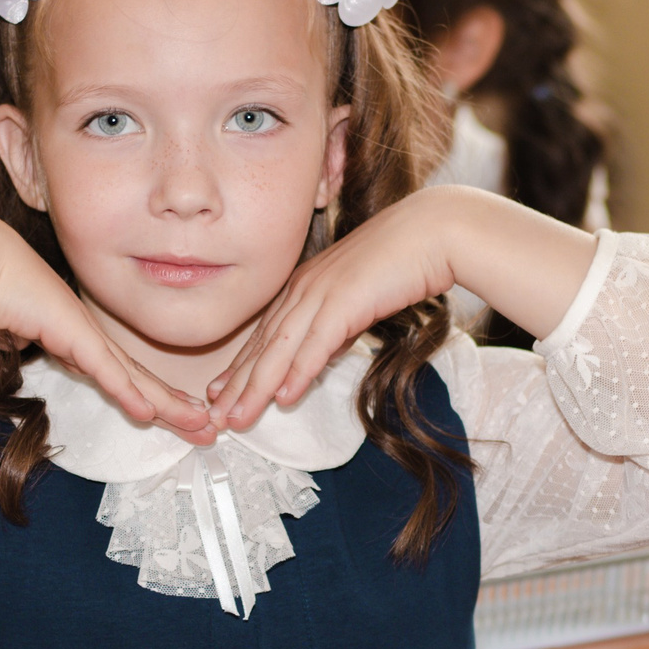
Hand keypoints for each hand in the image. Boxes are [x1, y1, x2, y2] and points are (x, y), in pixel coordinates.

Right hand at [0, 207, 211, 441]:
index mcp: (74, 332)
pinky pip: (107, 370)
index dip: (149, 395)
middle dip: (175, 406)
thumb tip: (15, 345)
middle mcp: (87, 332)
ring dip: (168, 406)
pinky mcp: (73, 332)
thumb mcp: (5, 327)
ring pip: (135, 378)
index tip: (173, 413)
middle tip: (206, 428)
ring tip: (200, 427)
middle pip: (140, 378)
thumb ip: (16, 339)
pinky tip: (152, 413)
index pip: (121, 372)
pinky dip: (130, 393)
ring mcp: (84, 330)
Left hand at [204, 192, 455, 431]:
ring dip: (257, 387)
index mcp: (305, 284)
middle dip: (236, 385)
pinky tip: (284, 397)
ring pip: (280, 349)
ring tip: (238, 417)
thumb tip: (321, 356)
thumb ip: (336, 326)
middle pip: (263, 345)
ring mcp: (323, 293)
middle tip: (215, 416)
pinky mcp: (346, 300)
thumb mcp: (358, 299)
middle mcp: (305, 288)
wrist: (434, 231)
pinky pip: (317, 343)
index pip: (264, 334)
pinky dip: (298, 371)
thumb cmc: (403, 260)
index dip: (241, 367)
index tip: (220, 392)